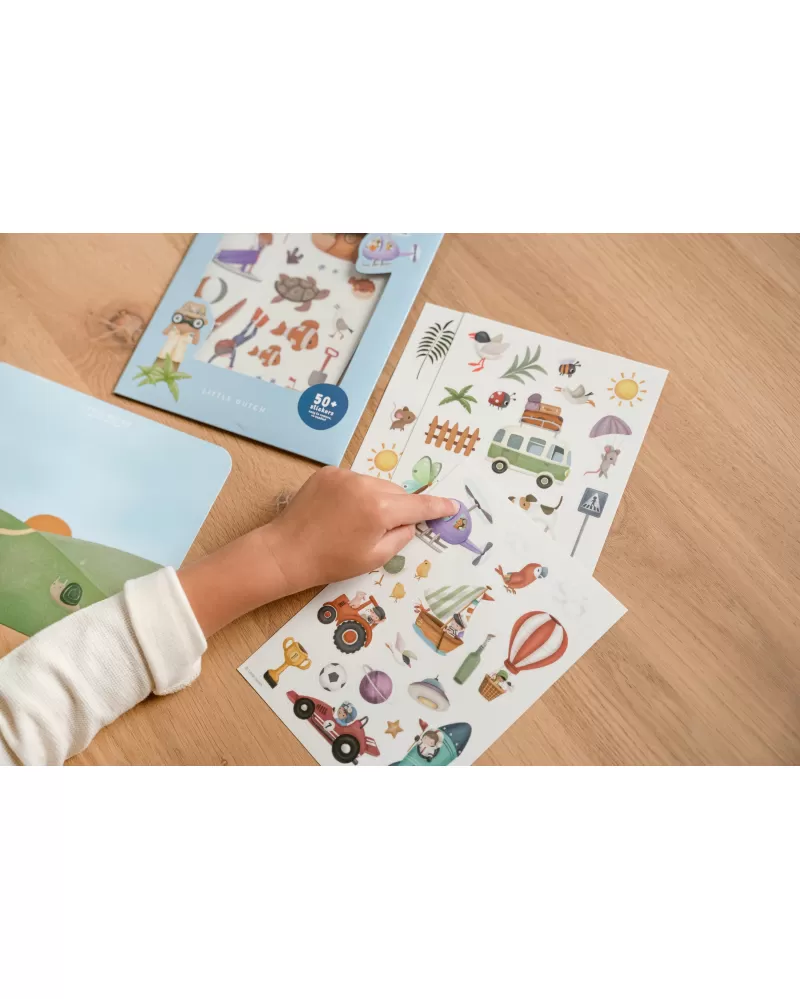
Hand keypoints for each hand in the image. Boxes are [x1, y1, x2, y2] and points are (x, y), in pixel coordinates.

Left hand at [262, 467, 457, 593]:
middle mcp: (365, 485)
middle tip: (383, 529)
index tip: (452, 505)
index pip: (418, 506)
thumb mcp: (374, 558)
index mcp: (380, 510)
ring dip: (376, 499)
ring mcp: (344, 475)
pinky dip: (356, 493)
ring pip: (376, 485)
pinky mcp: (328, 472)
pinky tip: (341, 511)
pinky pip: (354, 480)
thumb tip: (411, 522)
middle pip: (396, 493)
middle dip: (398, 508)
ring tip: (355, 522)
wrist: (286, 552)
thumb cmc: (331, 562)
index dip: (437, 507)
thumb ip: (400, 537)